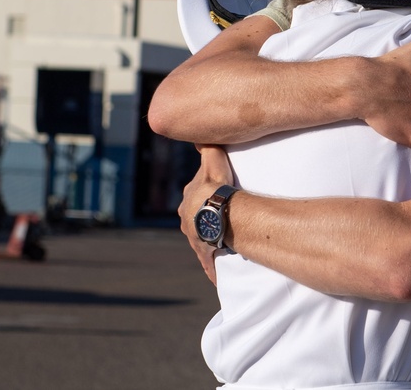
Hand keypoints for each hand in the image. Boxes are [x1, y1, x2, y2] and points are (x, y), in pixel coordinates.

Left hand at [178, 144, 235, 284]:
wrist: (219, 215)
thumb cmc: (215, 188)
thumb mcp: (212, 163)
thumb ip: (207, 148)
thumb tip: (199, 135)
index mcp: (187, 202)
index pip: (194, 197)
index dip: (206, 195)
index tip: (218, 195)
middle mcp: (187, 222)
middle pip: (196, 219)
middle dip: (206, 219)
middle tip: (223, 218)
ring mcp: (195, 239)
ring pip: (202, 239)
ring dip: (210, 240)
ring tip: (224, 241)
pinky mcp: (205, 254)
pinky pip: (209, 260)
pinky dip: (213, 266)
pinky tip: (217, 275)